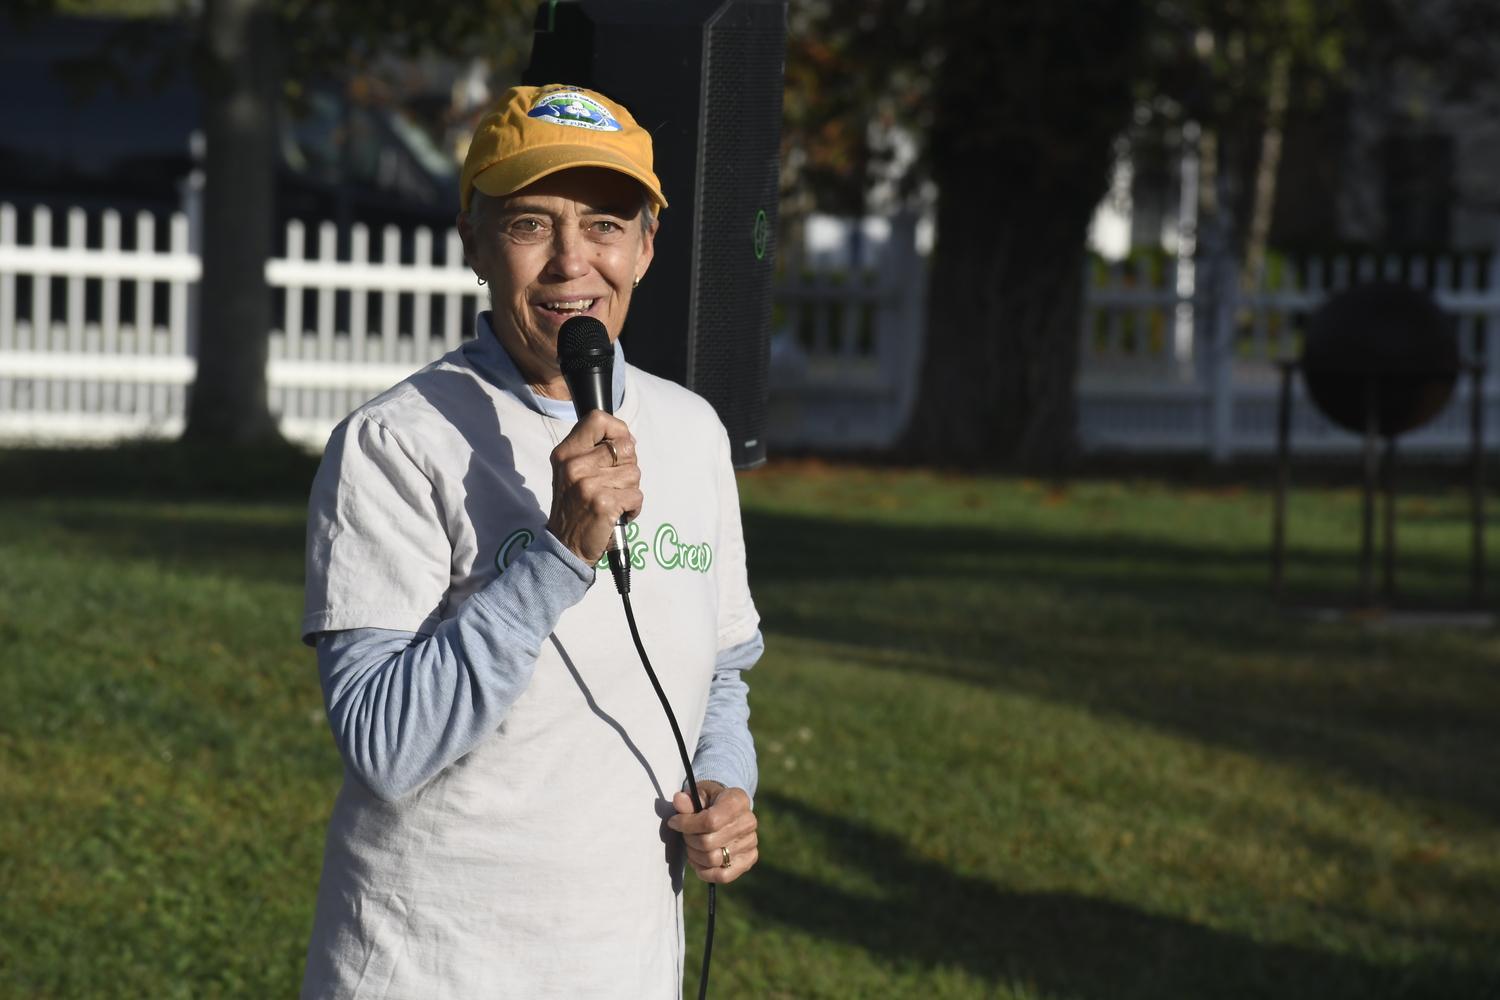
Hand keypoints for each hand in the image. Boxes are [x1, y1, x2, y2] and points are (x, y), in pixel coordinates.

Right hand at [547, 409, 641, 564]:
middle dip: (629, 466)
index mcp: (566, 453)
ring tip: (614, 500)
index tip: (620, 446)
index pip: (598, 419)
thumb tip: (628, 439)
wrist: (565, 545)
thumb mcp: (571, 471)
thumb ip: (593, 451)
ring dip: (631, 489)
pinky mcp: (604, 504)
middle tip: (615, 484)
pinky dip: (634, 508)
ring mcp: (588, 485)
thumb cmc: (574, 506)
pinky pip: (637, 495)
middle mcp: (575, 466)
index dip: (618, 429)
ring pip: (635, 473)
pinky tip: (618, 513)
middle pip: (626, 447)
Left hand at [668, 781, 758, 883]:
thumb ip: (688, 800)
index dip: (687, 825)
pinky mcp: (750, 858)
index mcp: (737, 801)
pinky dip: (705, 872)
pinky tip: (697, 862)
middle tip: (685, 834)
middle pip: (708, 843)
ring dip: (695, 855)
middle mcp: (748, 822)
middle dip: (689, 840)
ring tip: (691, 846)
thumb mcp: (699, 794)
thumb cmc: (711, 801)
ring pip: (713, 860)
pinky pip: (724, 875)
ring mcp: (751, 842)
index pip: (710, 821)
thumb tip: (678, 800)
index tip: (674, 823)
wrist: (729, 808)